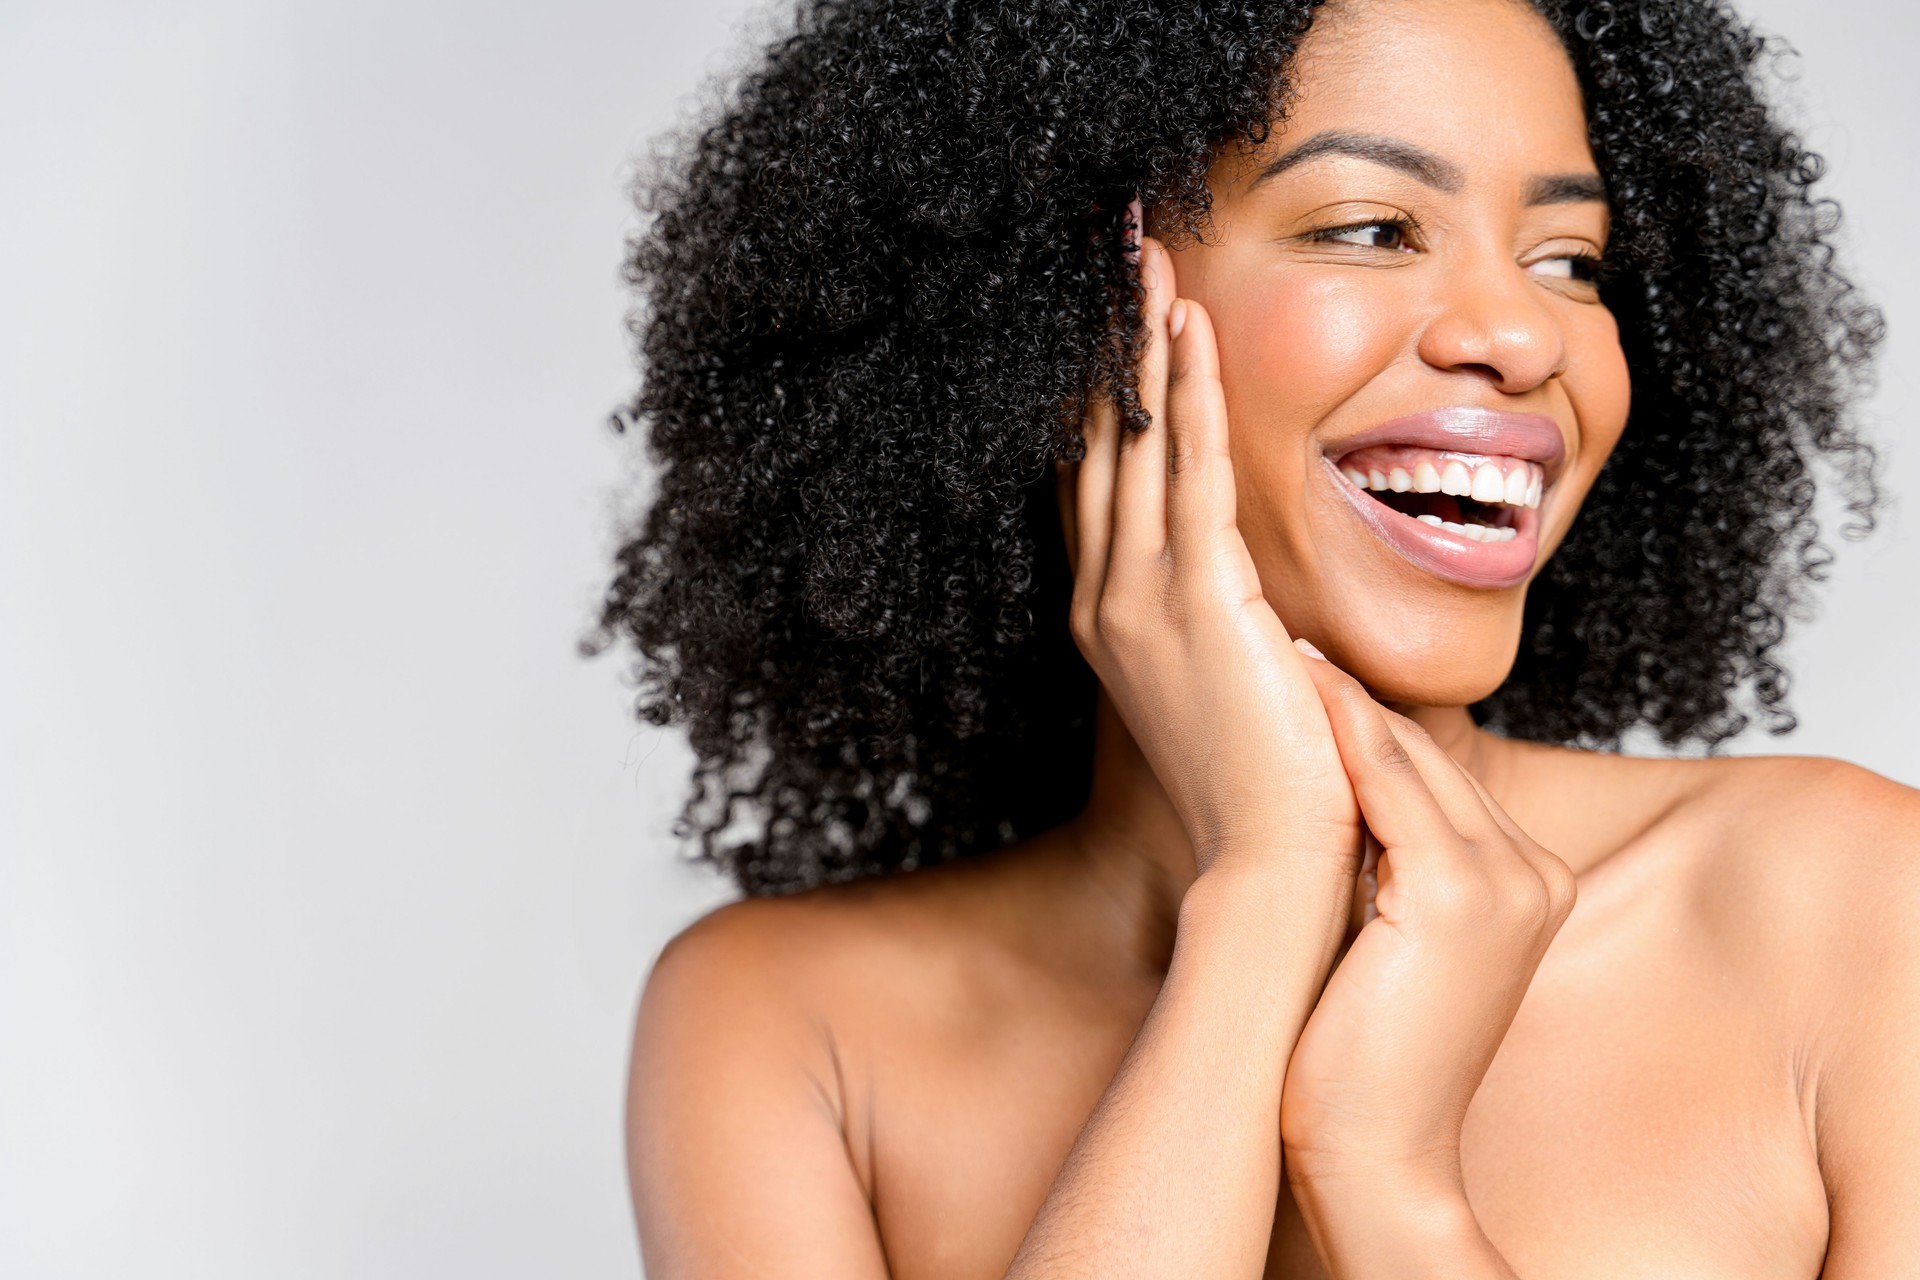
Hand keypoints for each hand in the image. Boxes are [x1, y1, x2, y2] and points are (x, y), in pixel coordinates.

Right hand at [1061, 236, 1360, 878]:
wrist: (1272, 867)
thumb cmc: (1266, 782)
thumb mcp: (1230, 683)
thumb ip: (1225, 620)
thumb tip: (1253, 583)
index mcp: (1111, 618)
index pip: (1099, 482)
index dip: (1100, 396)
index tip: (1110, 323)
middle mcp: (1107, 599)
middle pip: (1100, 444)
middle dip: (1106, 346)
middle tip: (1112, 256)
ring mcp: (1142, 598)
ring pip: (1137, 442)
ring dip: (1139, 342)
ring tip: (1142, 258)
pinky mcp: (1199, 598)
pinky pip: (1192, 469)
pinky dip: (1189, 392)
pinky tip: (1189, 326)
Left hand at [1279, 648, 1576, 1213]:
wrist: (1375, 1152)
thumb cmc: (1363, 1054)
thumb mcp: (1393, 936)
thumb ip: (1392, 863)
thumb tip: (1338, 788)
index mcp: (1530, 883)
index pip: (1440, 777)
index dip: (1367, 722)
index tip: (1306, 670)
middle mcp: (1534, 875)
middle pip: (1426, 757)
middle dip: (1350, 697)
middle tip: (1282, 638)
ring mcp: (1506, 881)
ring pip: (1406, 757)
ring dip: (1337, 697)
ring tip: (1275, 647)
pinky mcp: (1457, 893)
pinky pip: (1386, 782)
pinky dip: (1338, 728)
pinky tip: (1291, 687)